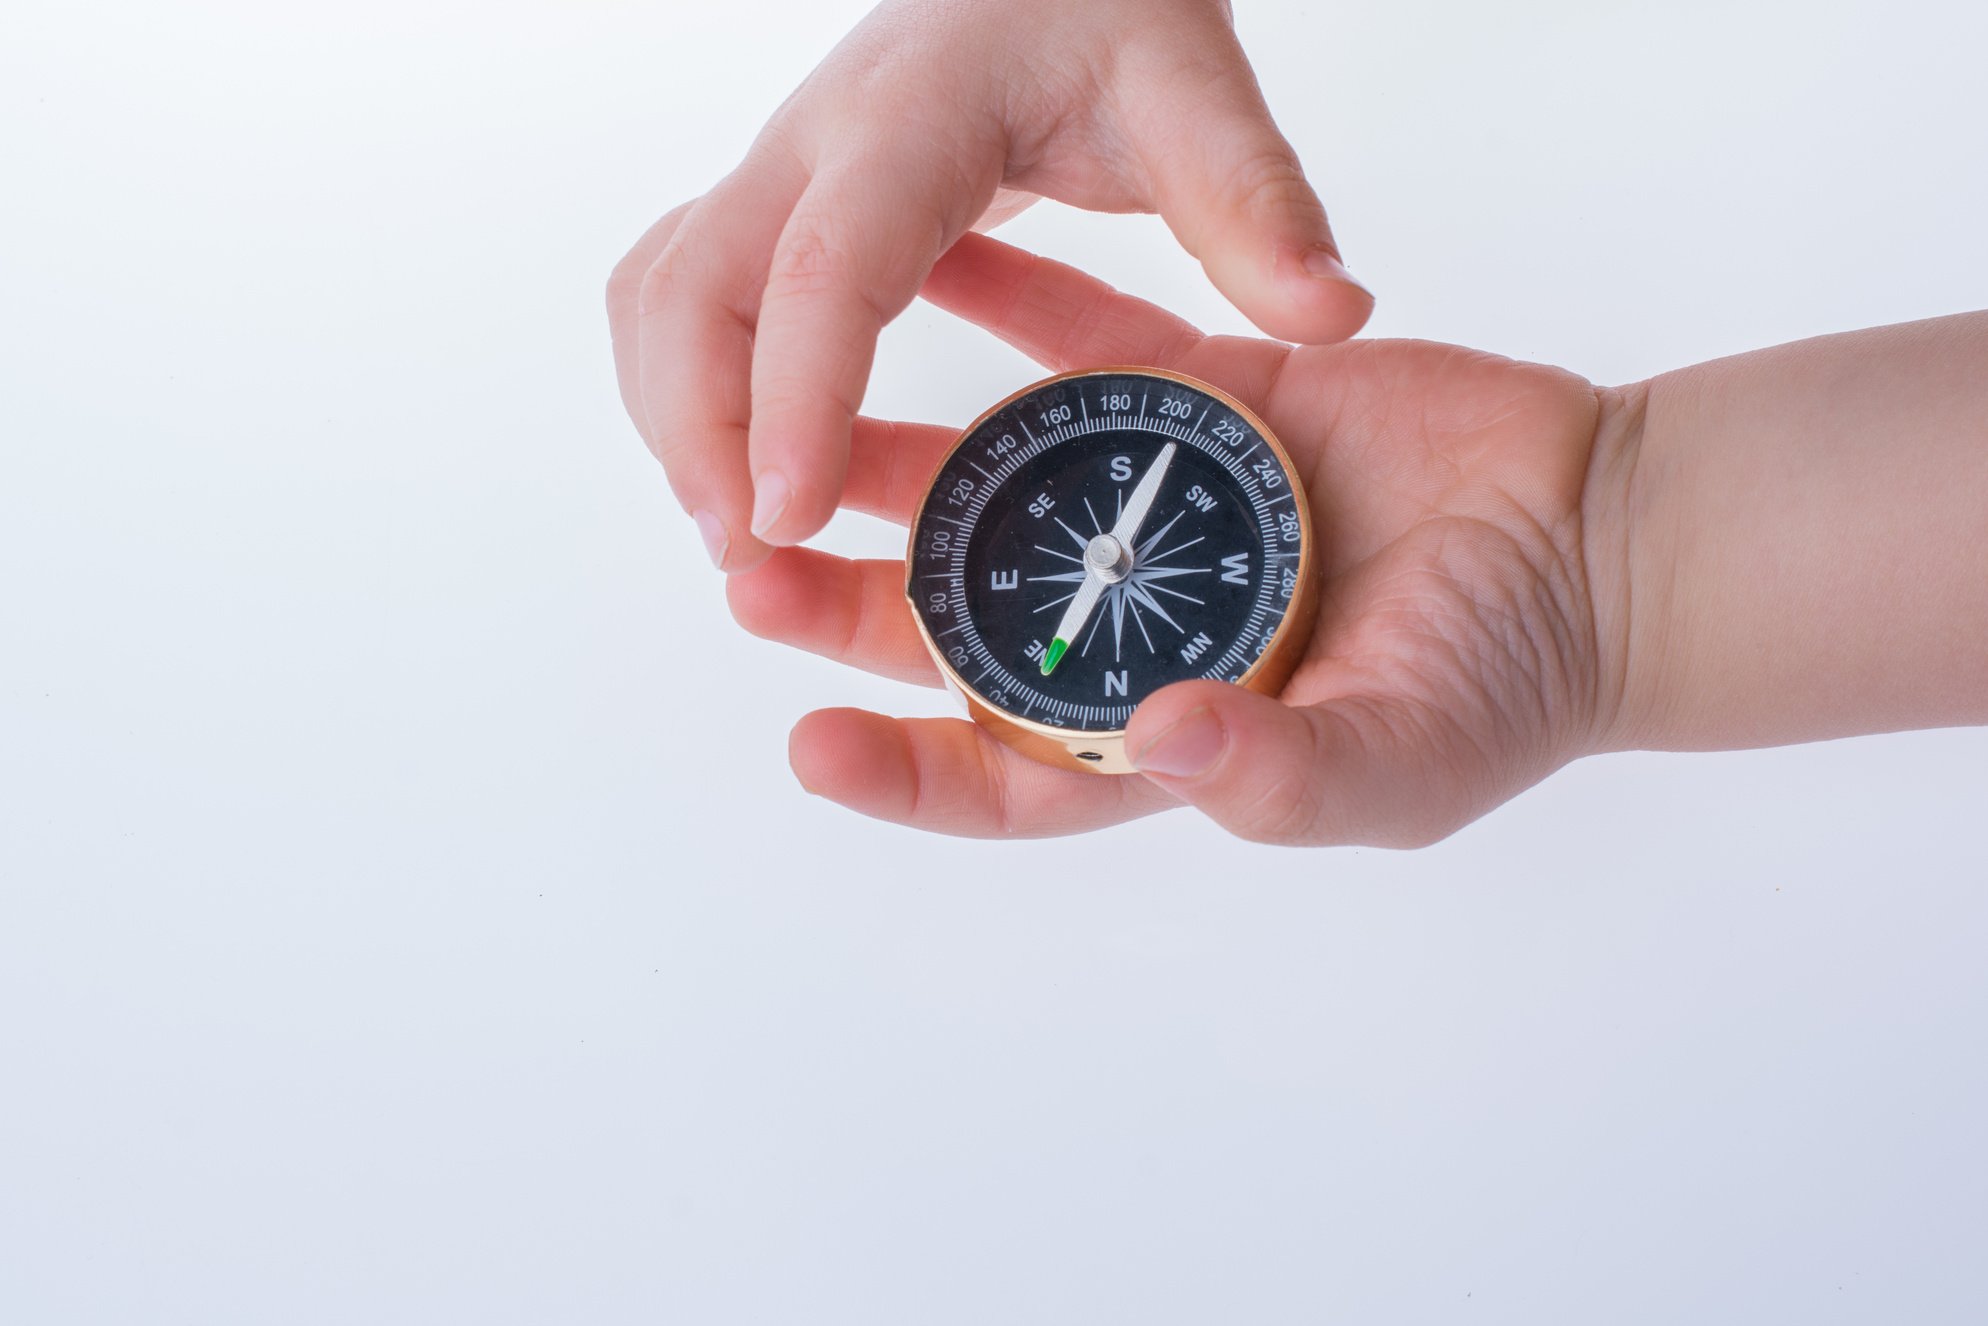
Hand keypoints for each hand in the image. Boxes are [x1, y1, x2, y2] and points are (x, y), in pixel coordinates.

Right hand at [606, 0, 1372, 571]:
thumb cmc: (1106, 9)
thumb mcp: (1193, 88)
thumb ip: (1255, 199)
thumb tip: (1331, 313)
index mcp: (908, 124)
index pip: (823, 268)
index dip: (795, 397)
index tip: (791, 516)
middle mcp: (811, 146)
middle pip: (689, 291)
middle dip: (700, 434)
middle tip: (753, 561)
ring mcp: (773, 172)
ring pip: (656, 296)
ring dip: (674, 420)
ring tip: (745, 541)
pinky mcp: (768, 205)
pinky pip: (672, 298)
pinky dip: (679, 391)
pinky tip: (737, 469)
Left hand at [727, 233, 1633, 844]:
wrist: (1598, 530)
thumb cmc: (1511, 678)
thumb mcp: (1401, 760)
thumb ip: (1280, 771)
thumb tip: (1160, 742)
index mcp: (1158, 733)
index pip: (1006, 768)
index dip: (907, 772)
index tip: (813, 746)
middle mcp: (1130, 626)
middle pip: (960, 628)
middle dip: (852, 612)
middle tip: (754, 576)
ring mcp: (1154, 510)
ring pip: (996, 488)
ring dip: (898, 468)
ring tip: (800, 436)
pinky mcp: (1198, 401)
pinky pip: (1083, 352)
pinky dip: (1013, 313)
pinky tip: (934, 276)